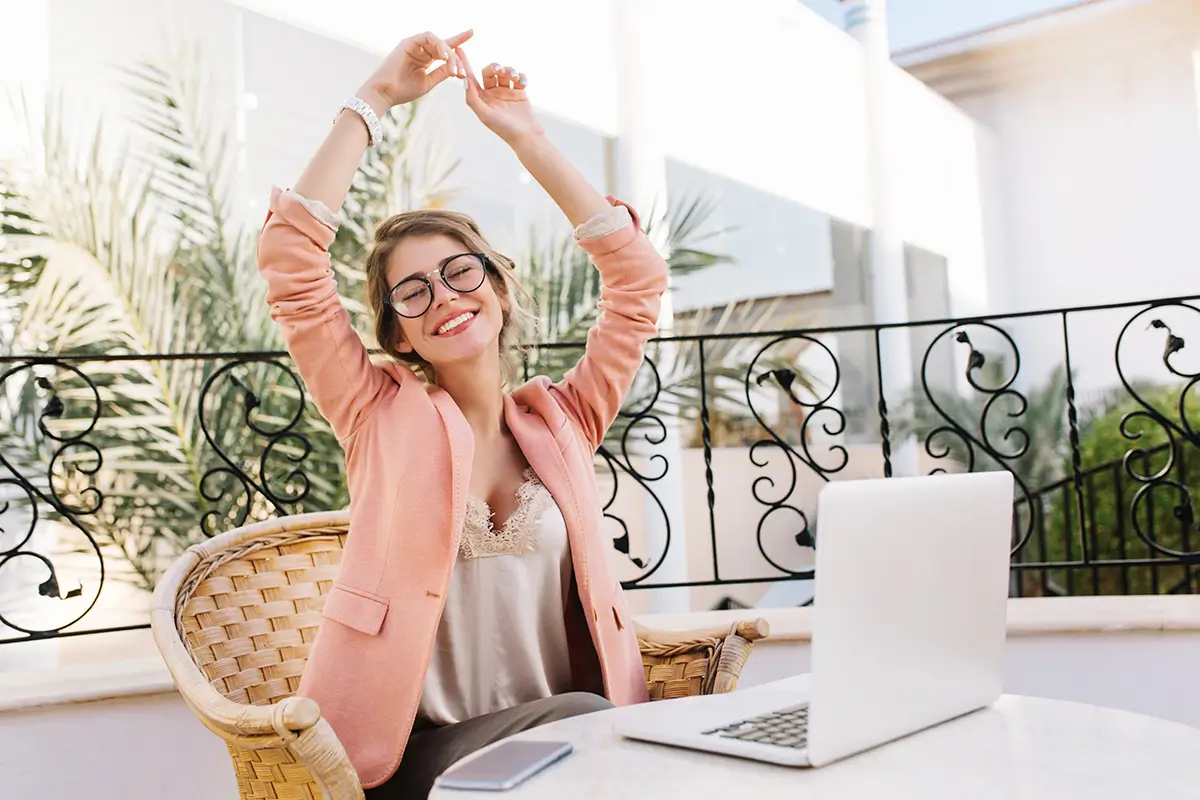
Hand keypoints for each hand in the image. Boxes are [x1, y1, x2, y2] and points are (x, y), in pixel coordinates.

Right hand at [358, 30, 473, 110]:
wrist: (385, 94)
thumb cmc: (404, 90)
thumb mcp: (429, 82)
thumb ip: (442, 72)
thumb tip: (457, 67)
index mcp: (426, 59)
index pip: (445, 48)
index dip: (458, 40)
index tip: (471, 32)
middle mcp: (421, 49)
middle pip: (445, 46)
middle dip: (456, 58)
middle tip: (462, 73)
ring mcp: (415, 45)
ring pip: (438, 42)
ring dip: (449, 54)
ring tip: (454, 69)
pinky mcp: (409, 42)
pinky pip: (428, 38)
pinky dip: (439, 46)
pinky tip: (445, 57)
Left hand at [459, 49, 544, 145]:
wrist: (526, 136)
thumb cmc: (504, 128)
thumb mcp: (485, 114)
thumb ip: (473, 98)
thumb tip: (464, 80)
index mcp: (481, 98)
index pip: (471, 77)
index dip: (464, 63)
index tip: (458, 49)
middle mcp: (492, 93)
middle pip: (489, 71)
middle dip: (494, 67)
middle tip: (499, 69)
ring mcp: (506, 91)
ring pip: (505, 72)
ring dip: (510, 71)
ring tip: (515, 77)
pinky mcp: (520, 92)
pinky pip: (519, 77)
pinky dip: (521, 76)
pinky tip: (523, 82)